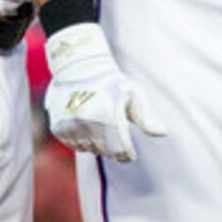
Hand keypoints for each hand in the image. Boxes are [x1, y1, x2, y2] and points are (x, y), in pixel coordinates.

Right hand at [44, 25, 165, 162]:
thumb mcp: (134, 95)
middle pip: (105, 151)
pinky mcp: (58, 127)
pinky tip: (86, 125)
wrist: (78, 66)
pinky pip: (73, 145)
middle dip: (112, 147)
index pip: (121, 152)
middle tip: (113, 129)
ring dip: (97, 144)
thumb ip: (147, 118)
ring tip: (99, 124)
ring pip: (89, 149)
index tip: (130, 153)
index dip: (127, 155)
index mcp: (110, 117)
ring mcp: (71, 126)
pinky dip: (81, 140)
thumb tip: (163, 133)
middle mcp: (89, 123)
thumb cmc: (112, 82)